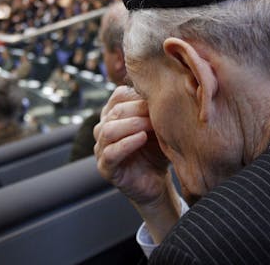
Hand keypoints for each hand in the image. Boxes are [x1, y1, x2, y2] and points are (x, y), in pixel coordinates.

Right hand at [93, 85, 179, 242]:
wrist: (158, 182)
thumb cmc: (157, 150)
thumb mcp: (157, 126)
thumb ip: (154, 109)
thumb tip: (167, 87)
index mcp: (113, 115)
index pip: (118, 96)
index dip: (137, 95)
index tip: (159, 98)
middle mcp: (103, 128)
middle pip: (115, 111)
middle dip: (138, 110)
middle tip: (159, 112)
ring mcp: (101, 148)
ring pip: (108, 129)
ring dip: (132, 125)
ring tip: (150, 126)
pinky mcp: (105, 168)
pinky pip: (111, 153)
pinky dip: (127, 144)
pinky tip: (141, 139)